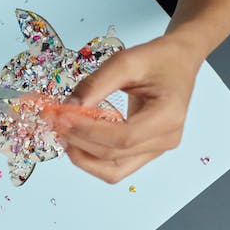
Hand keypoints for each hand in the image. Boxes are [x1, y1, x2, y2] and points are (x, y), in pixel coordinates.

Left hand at [47, 35, 201, 182]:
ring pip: (112, 170)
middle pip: (113, 155)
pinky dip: (90, 158)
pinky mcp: (145, 152)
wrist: (177, 62)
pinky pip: (114, 167)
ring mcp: (157, 150)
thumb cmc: (157, 59)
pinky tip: (75, 140)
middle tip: (52, 121)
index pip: (122, 137)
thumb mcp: (127, 60)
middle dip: (78, 141)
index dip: (88, 131)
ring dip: (81, 156)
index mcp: (169, 116)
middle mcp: (167, 139)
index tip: (61, 117)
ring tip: (62, 133)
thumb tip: (68, 107)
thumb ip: (97, 84)